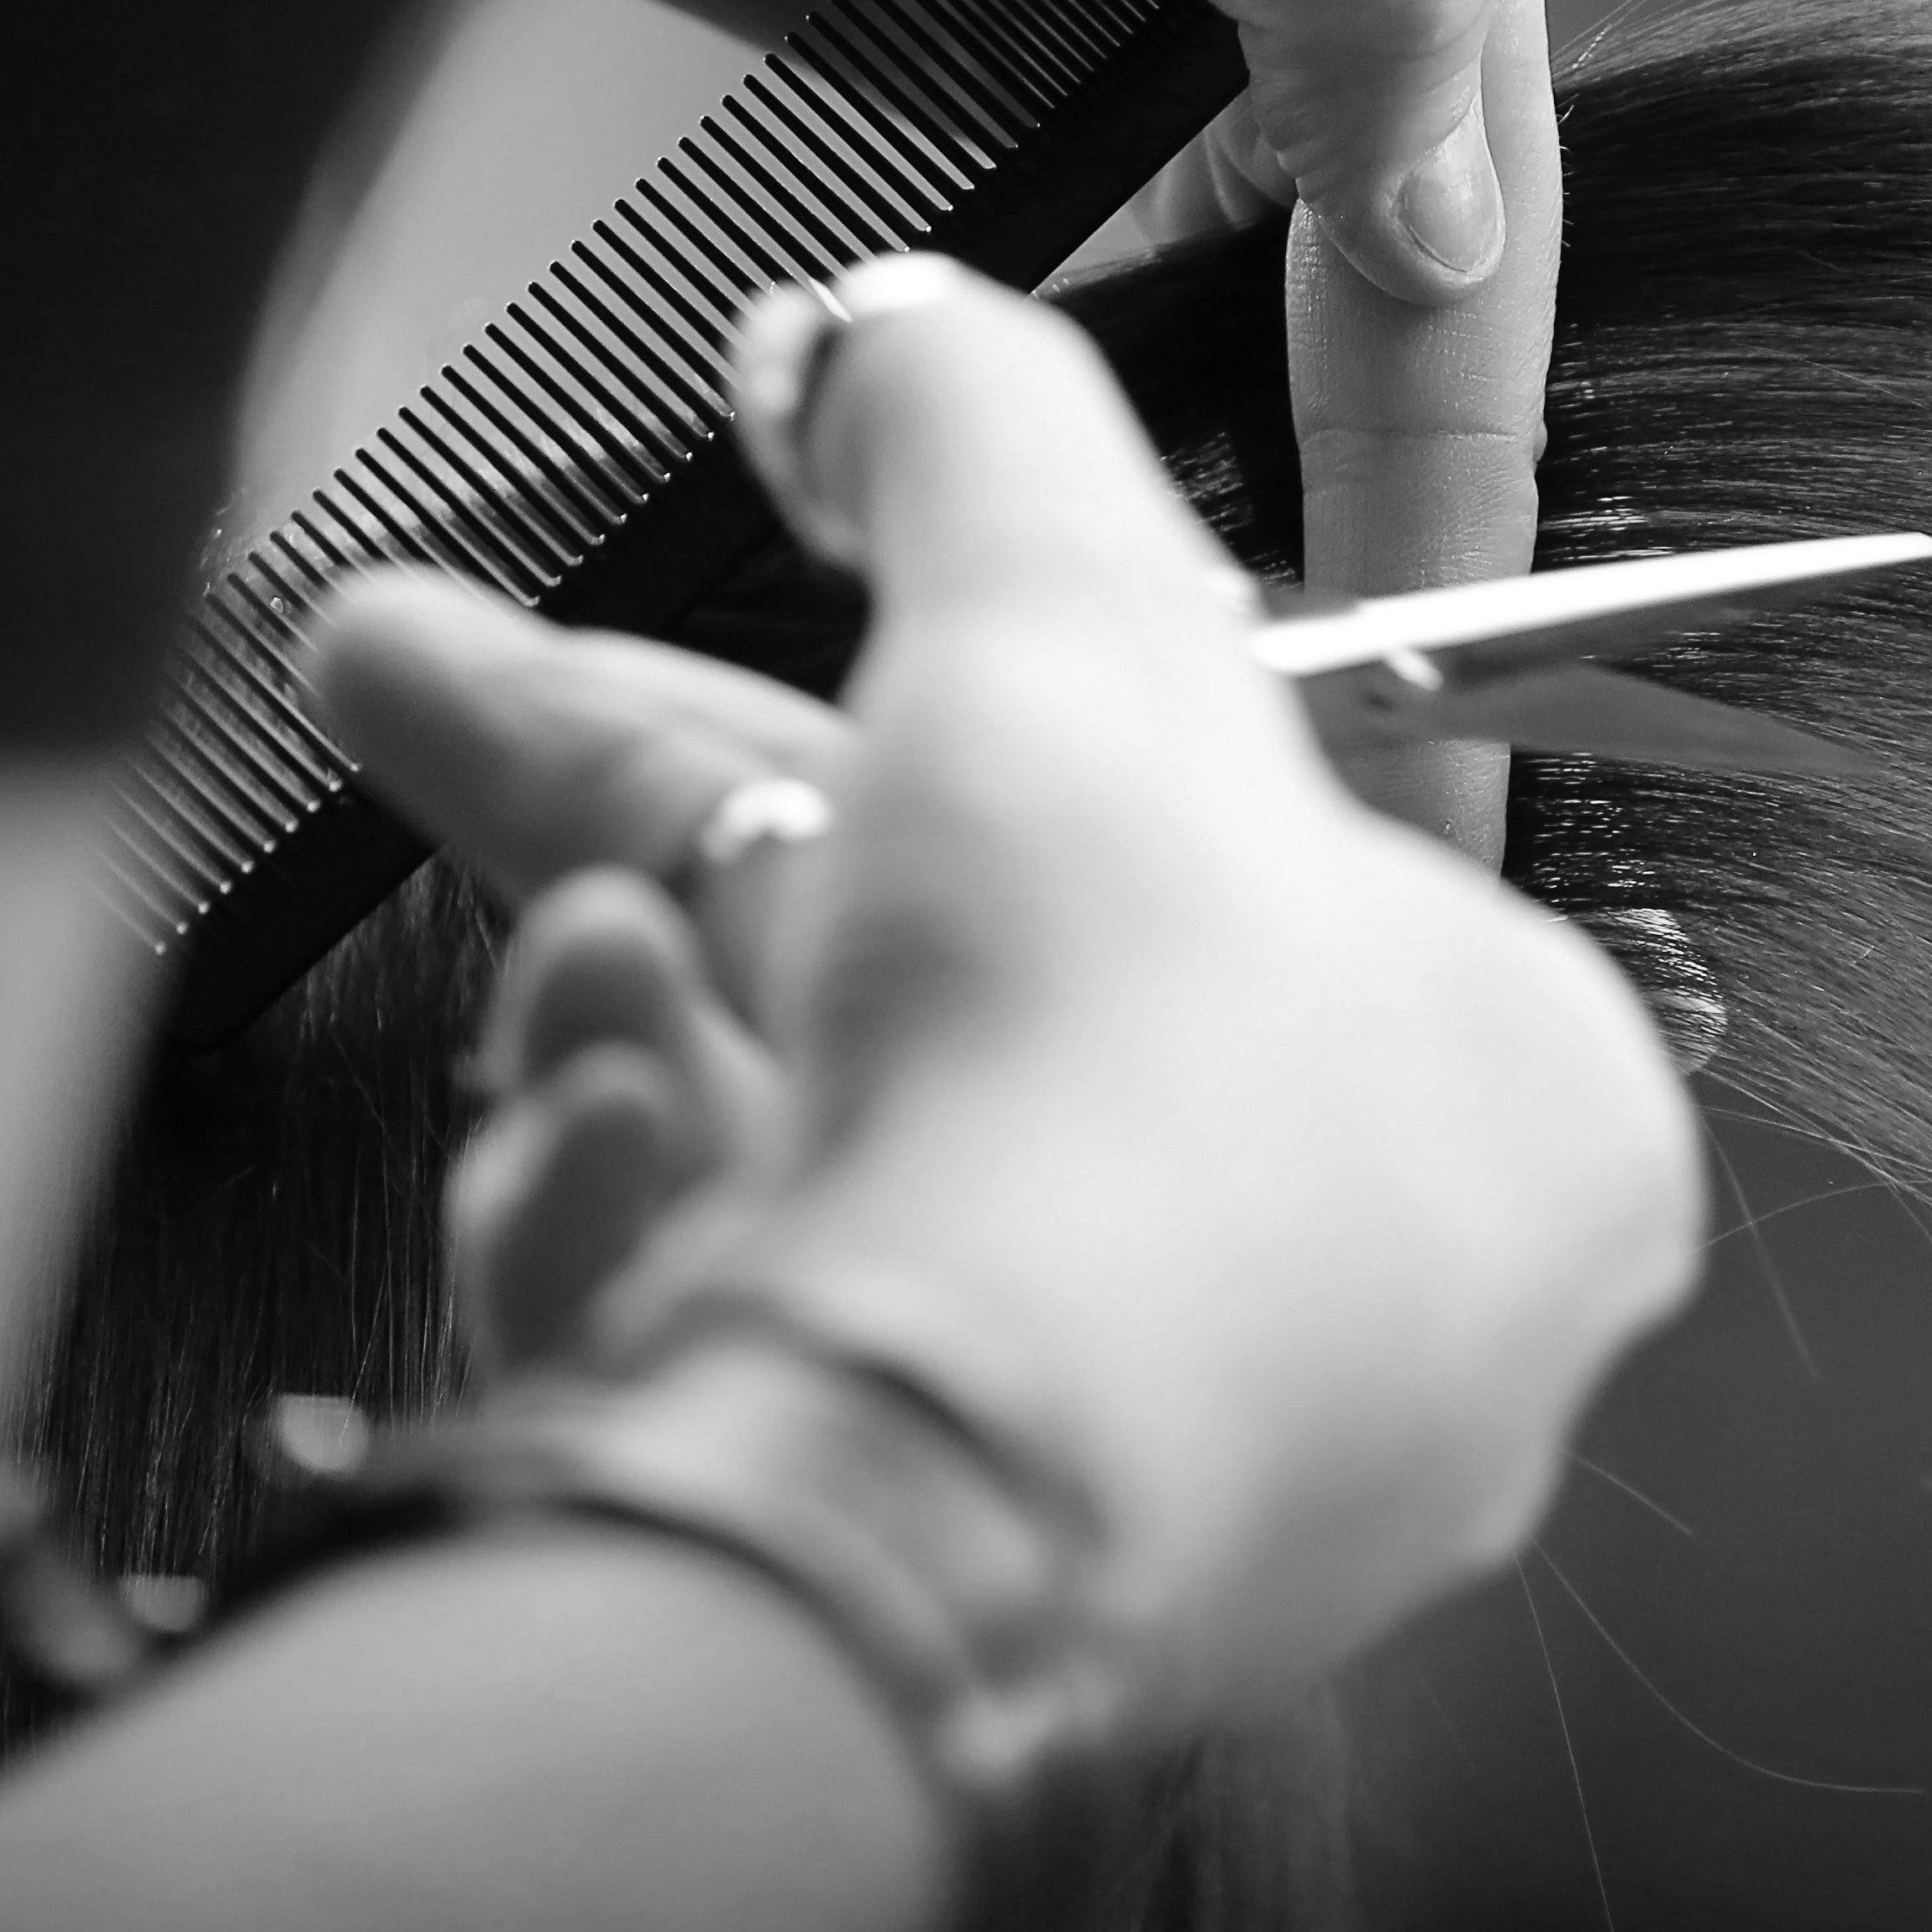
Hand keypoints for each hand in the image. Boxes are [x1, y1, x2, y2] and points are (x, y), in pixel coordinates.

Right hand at [302, 260, 1699, 1721]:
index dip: (910, 707)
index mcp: (1511, 1089)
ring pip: (856, 1177)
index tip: (732, 633)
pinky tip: (595, 1167)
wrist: (934, 1501)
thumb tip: (881, 330)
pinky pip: (796, 1369)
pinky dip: (664, 1238)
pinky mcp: (953, 1601)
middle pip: (965, 988)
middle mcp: (1378, 1312)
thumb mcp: (1051, 620)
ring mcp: (1168, 1480)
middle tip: (420, 681)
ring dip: (653, 1029)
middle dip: (656, 824)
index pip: (1181, 840)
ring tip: (563, 969)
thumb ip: (974, 429)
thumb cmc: (1099, 1099)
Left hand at [1080, 0, 1561, 863]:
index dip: (1456, 424)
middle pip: (1371, 238)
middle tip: (1344, 731)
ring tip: (1234, 673)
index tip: (1435, 655)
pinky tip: (1061, 514)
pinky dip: (1060, 377)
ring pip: (1221, 260)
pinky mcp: (918, 9)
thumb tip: (1456, 224)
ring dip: (1226, 450)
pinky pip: (1045, 234)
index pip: (1469, 158)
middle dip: (1365, 476)